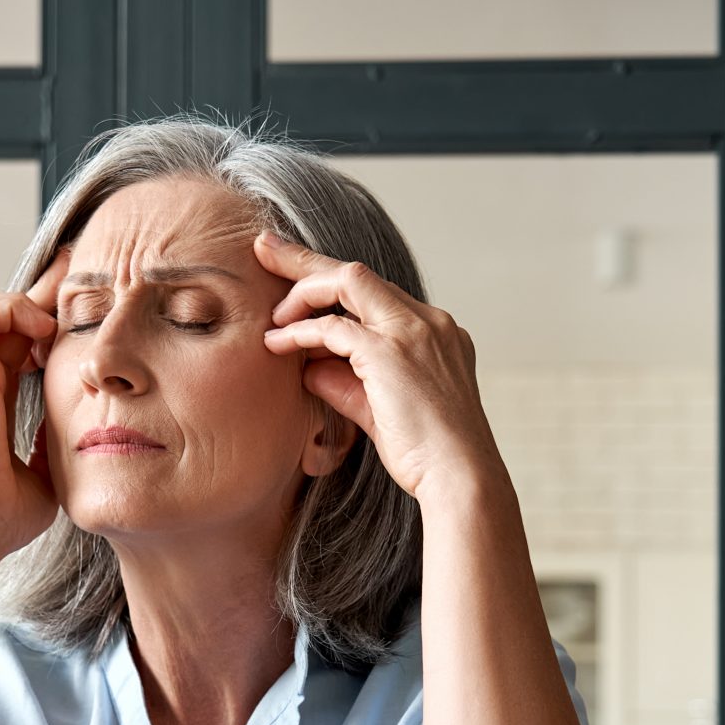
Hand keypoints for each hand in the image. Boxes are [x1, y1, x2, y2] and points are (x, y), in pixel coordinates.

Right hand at [0, 247, 70, 555]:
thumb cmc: (7, 513)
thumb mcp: (45, 471)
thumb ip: (54, 446)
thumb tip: (78, 436)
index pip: (14, 346)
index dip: (41, 325)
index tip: (76, 317)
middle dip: (38, 297)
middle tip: (75, 283)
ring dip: (20, 303)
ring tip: (52, 322)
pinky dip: (12, 310)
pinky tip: (42, 332)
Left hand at [255, 231, 502, 504]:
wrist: (460, 478)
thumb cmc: (427, 455)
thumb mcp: (381, 412)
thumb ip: (347, 384)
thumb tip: (308, 367)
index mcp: (435, 332)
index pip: (375, 293)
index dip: (332, 285)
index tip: (296, 280)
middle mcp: (429, 321)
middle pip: (358, 272)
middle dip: (305, 258)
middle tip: (264, 245)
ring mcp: (413, 331)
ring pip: (346, 281)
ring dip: (301, 292)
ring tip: (271, 316)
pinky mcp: (391, 351)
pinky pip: (333, 326)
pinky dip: (301, 331)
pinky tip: (277, 344)